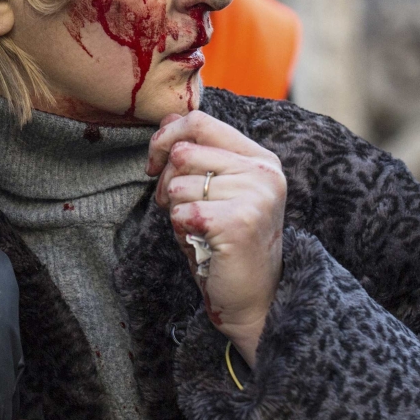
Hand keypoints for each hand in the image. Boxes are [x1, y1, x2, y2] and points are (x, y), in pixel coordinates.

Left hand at [147, 110, 286, 366]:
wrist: (251, 299)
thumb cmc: (225, 241)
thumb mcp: (215, 188)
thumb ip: (199, 153)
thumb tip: (168, 119)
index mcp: (260, 158)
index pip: (199, 121)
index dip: (165, 136)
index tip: (155, 162)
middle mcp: (264, 172)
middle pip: (183, 152)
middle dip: (165, 180)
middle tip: (177, 207)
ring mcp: (256, 195)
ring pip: (178, 183)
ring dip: (175, 209)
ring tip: (198, 228)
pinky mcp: (240, 221)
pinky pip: (181, 211)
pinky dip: (181, 229)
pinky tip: (202, 241)